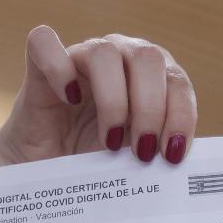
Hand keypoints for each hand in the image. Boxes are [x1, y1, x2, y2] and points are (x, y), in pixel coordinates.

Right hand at [0, 27, 196, 165]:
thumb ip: (160, 154)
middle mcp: (120, 60)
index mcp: (152, 80)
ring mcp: (80, 60)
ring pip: (105, 52)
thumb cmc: (96, 168)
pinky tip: (69, 100)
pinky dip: (59, 69)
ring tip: (109, 141)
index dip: (181, 115)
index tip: (172, 154)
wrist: (45, 178)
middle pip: (147, 58)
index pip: (177, 81)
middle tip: (142, 152)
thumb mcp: (136, 163)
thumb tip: (183, 165)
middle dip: (151, 108)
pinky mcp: (39, 67)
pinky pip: (45, 44)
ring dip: (114, 100)